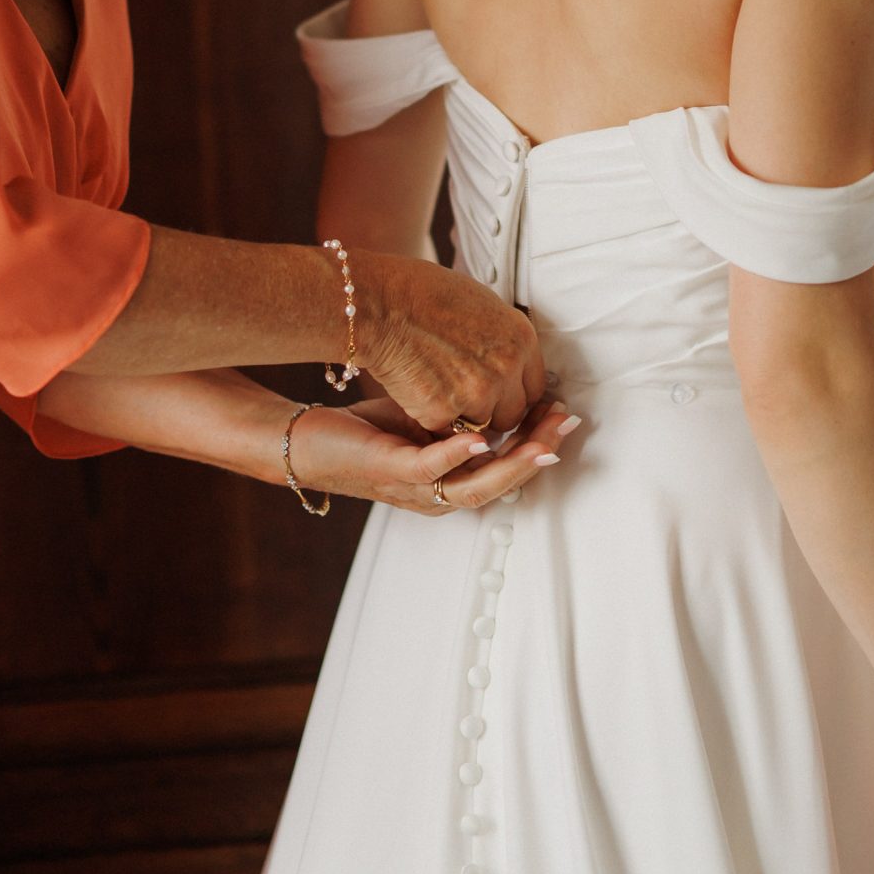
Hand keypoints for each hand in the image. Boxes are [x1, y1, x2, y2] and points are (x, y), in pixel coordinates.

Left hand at [291, 393, 579, 514]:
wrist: (307, 442)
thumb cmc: (364, 430)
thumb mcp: (421, 418)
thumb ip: (456, 411)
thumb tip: (493, 378)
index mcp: (449, 481)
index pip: (506, 469)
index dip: (537, 444)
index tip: (562, 413)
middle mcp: (437, 495)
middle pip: (503, 483)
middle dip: (538, 452)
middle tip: (566, 423)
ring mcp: (416, 489)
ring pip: (477, 487)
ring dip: (513, 462)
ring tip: (541, 438)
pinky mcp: (392, 472)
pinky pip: (431, 471)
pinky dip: (458, 455)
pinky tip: (480, 439)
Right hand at [355, 252, 545, 434]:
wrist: (382, 303)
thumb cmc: (423, 294)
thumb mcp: (482, 305)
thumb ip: (503, 339)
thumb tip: (510, 358)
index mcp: (521, 339)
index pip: (535, 388)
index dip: (514, 393)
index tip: (500, 396)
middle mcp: (506, 368)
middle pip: (514, 414)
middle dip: (493, 411)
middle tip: (466, 396)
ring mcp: (477, 393)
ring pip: (483, 428)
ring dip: (464, 417)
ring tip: (438, 387)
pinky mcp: (444, 412)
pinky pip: (447, 431)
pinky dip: (433, 417)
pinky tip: (419, 390)